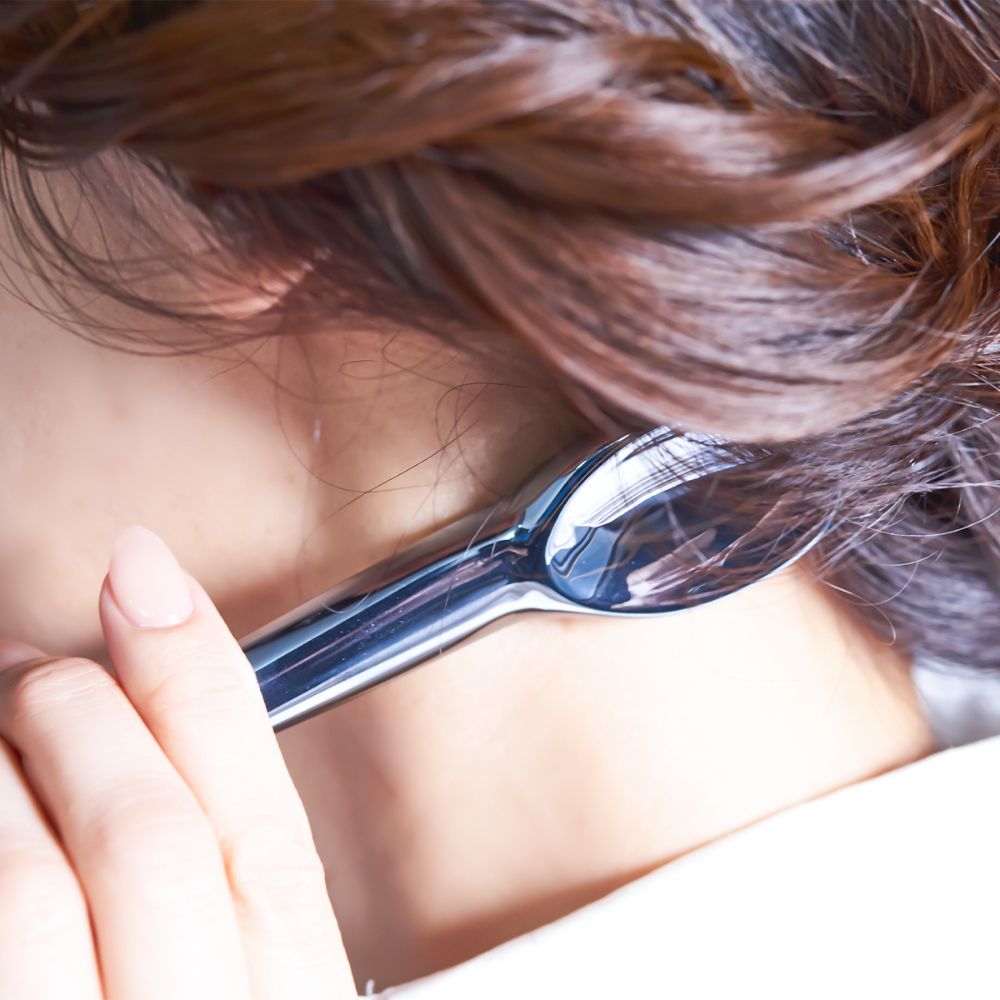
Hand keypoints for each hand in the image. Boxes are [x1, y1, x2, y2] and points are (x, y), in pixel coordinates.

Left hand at [0, 526, 357, 999]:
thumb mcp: (248, 983)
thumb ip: (222, 860)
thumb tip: (160, 686)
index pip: (250, 820)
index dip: (196, 675)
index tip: (143, 574)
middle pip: (148, 838)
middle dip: (80, 713)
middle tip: (34, 675)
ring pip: (30, 886)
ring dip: (5, 765)